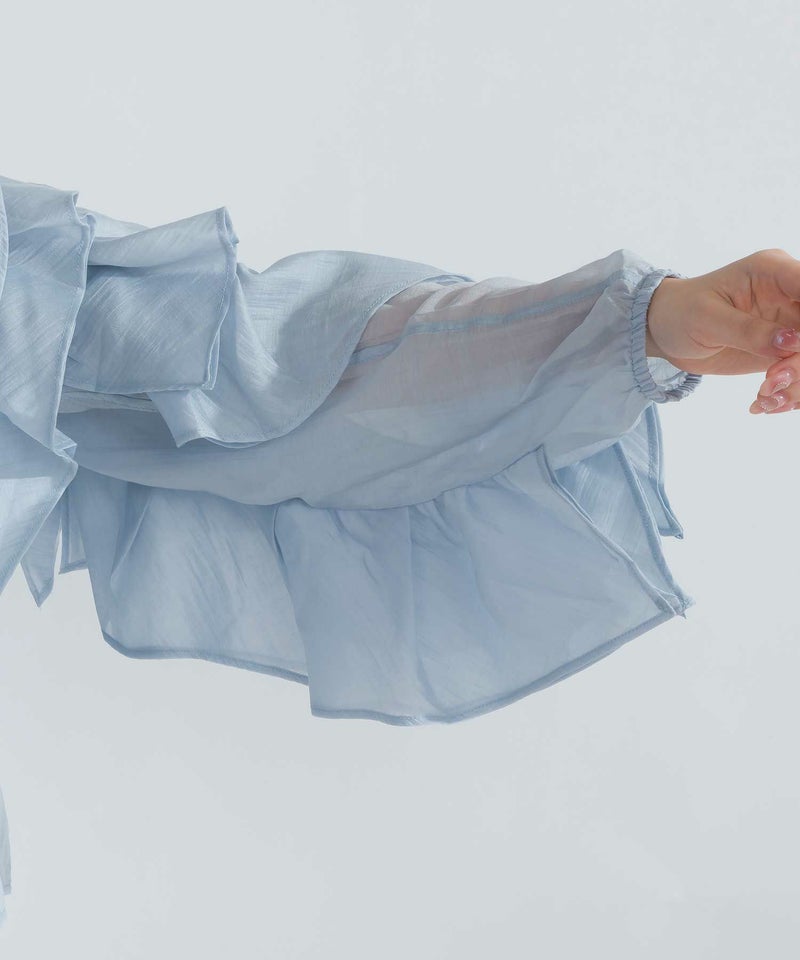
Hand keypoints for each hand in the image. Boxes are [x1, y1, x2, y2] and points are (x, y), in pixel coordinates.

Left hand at [646, 250, 799, 388]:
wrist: (666, 332)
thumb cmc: (680, 312)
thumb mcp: (708, 319)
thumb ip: (750, 331)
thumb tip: (793, 342)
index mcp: (774, 271)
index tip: (794, 348)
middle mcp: (789, 295)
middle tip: (772, 381)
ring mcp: (790, 325)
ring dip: (796, 384)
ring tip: (764, 397)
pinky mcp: (784, 352)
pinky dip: (789, 394)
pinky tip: (764, 403)